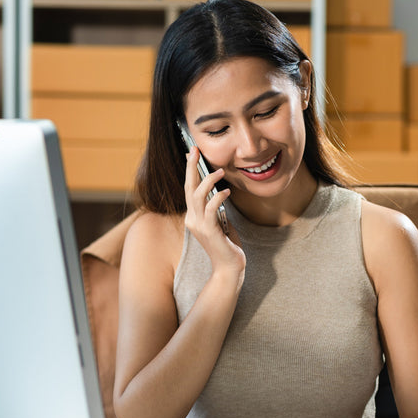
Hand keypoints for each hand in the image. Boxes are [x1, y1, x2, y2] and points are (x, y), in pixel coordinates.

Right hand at [184, 147, 244, 275]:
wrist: (228, 267)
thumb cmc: (226, 244)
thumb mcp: (219, 222)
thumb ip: (216, 209)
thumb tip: (220, 193)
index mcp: (193, 216)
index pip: (189, 189)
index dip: (190, 171)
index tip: (192, 153)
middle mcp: (192, 219)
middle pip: (188, 188)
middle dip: (191, 167)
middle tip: (195, 150)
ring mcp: (199, 226)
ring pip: (197, 196)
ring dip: (208, 180)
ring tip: (220, 171)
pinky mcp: (209, 231)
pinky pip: (211, 209)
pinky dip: (218, 197)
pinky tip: (226, 192)